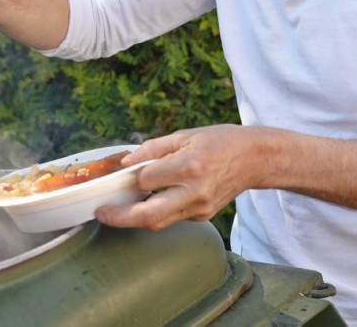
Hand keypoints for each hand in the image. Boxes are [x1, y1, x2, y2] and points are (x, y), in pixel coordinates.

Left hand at [95, 125, 264, 230]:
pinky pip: (173, 218)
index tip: (118, 174)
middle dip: (120, 218)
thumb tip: (126, 161)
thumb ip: (154, 148)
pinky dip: (156, 212)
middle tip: (101, 214)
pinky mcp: (204, 216)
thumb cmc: (222, 141)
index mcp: (189, 166)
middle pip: (149, 216)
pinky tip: (148, 202)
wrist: (255, 159)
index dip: (129, 176)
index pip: (146, 179)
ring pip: (159, 222)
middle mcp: (194, 191)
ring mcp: (200, 207)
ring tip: (117, 211)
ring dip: (135, 219)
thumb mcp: (187, 135)